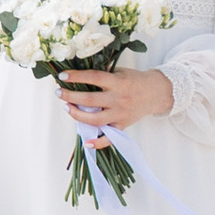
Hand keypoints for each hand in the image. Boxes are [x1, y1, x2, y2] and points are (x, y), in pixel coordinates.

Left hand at [55, 64, 173, 132]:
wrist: (155, 93)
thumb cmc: (134, 80)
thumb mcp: (120, 71)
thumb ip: (103, 73)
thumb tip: (78, 71)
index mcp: (118, 82)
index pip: (93, 77)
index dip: (76, 77)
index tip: (62, 76)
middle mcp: (118, 99)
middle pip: (90, 100)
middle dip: (70, 96)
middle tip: (59, 92)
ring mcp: (120, 114)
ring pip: (95, 120)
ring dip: (77, 115)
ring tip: (67, 107)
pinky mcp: (123, 126)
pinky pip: (110, 138)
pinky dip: (98, 143)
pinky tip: (86, 142)